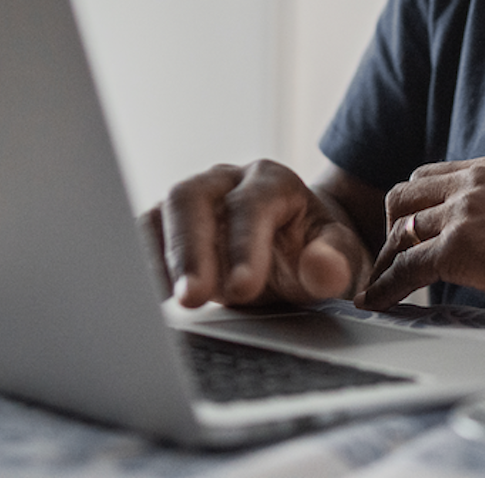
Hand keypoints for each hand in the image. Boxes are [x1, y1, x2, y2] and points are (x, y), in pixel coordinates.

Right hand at [141, 160, 372, 307]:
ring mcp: (194, 201)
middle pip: (192, 198)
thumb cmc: (318, 250)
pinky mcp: (169, 226)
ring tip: (167, 302)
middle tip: (194, 298)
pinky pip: (144, 236)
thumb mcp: (342, 257)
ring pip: (162, 213)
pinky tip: (145, 300)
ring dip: (160, 258)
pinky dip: (142, 265)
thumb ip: (336, 262)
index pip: (251, 204)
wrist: (299, 248)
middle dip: (190, 250)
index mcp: (272, 181)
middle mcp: (226, 182)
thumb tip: (323, 270)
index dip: (244, 245)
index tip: (241, 289)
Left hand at [359, 156, 484, 308]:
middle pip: (404, 196)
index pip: (429, 178)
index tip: (408, 233)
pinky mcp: (459, 246)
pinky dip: (387, 286)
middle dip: (393, 228)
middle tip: (394, 258)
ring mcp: (464, 211)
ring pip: (401, 231)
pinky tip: (378, 301)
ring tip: (382, 284)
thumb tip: (479, 232)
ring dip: (388, 259)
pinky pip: (407, 267)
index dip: (413, 208)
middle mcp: (473, 181)